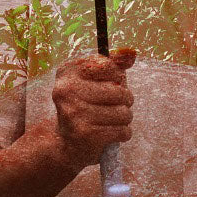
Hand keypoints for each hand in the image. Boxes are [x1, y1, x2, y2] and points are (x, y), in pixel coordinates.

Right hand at [51, 49, 136, 167]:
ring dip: (125, 117)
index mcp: (67, 72)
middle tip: (117, 105)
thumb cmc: (84, 105)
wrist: (65, 142)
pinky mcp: (85, 134)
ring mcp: (75, 113)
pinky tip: (114, 132)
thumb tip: (131, 54)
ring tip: (114, 119)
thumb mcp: (91, 80)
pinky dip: (124, 133)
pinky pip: (122, 130)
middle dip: (126, 99)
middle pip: (119, 91)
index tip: (111, 84)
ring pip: (123, 112)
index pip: (108, 65)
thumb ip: (113, 64)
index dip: (118, 76)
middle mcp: (67, 90)